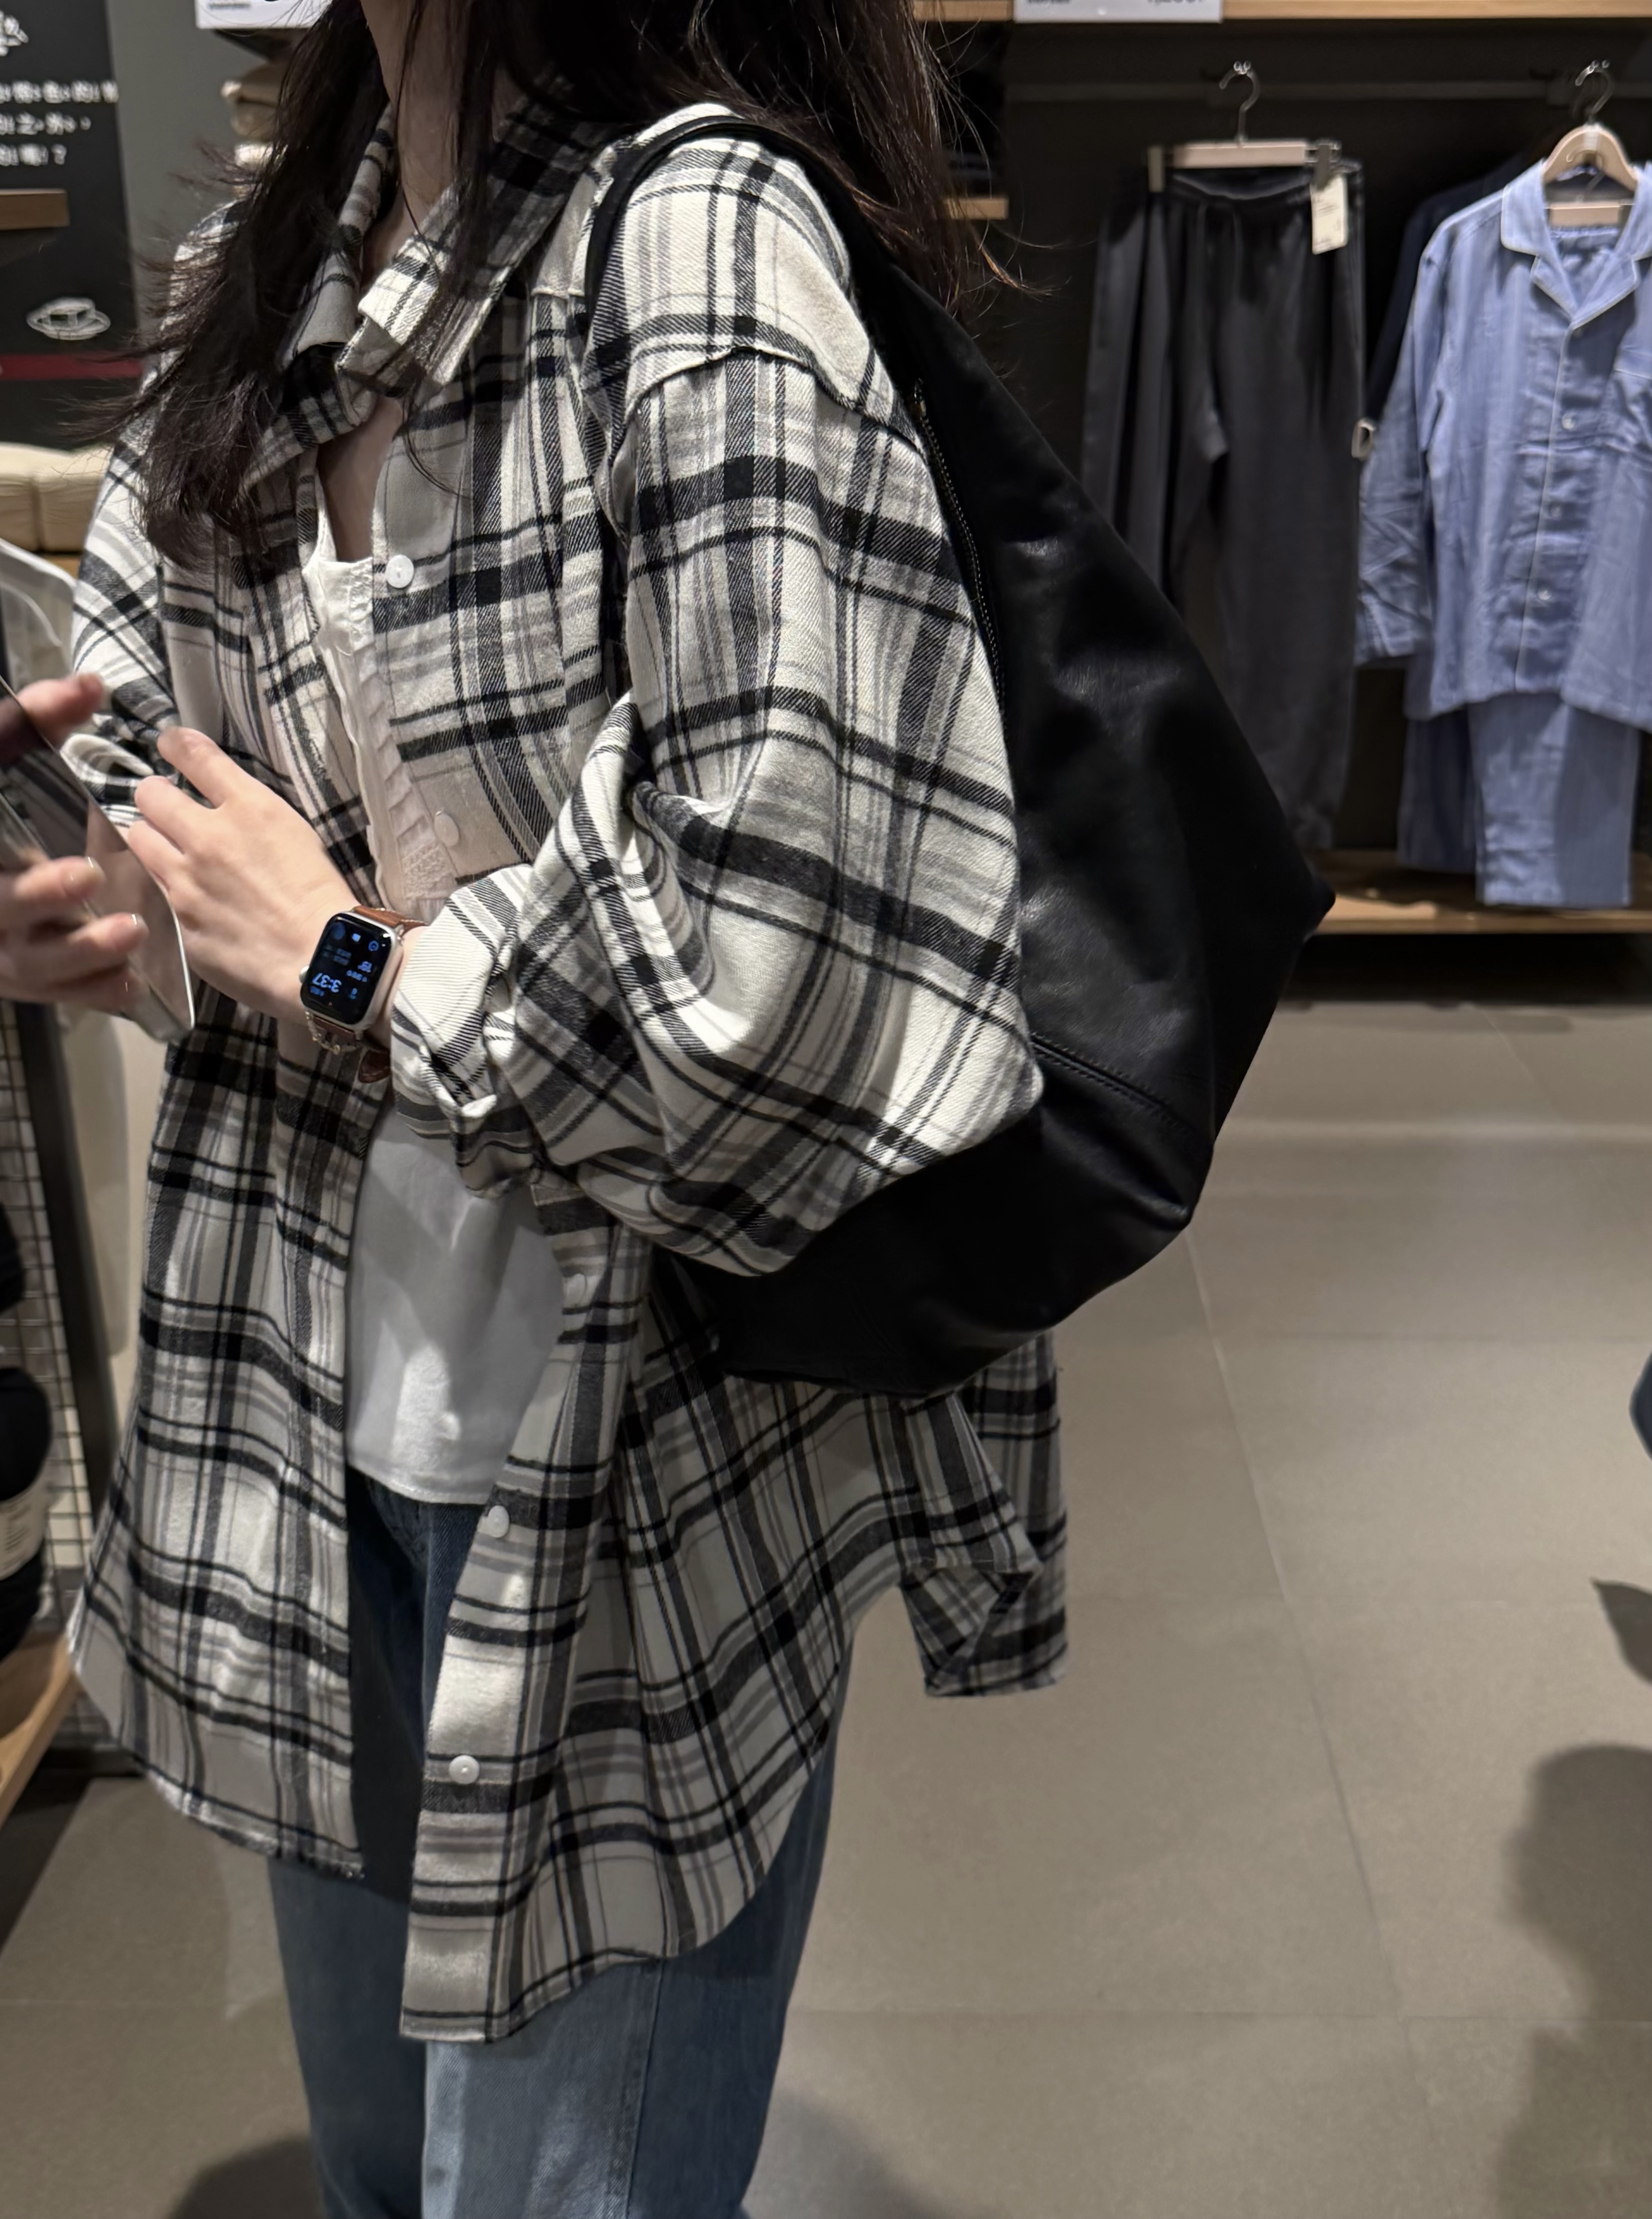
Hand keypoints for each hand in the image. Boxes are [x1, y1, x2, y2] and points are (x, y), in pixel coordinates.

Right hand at [0, 673, 149, 1015]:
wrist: (14, 873)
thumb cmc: (5, 816)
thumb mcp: (5, 757)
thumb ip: (36, 720)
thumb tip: (89, 685)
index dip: (35, 877)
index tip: (81, 864)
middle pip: (4, 910)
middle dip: (44, 898)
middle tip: (92, 879)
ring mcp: (4, 949)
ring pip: (34, 965)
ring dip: (80, 952)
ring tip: (131, 932)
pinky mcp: (32, 979)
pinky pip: (61, 994)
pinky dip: (93, 990)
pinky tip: (132, 982)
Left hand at [128, 727, 354, 1023]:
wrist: (324, 961)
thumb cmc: (324, 897)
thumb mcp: (297, 834)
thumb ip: (252, 814)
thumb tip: (223, 804)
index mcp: (249, 808)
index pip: (194, 755)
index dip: (176, 744)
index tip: (170, 744)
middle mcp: (208, 837)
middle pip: (151, 794)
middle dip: (155, 795)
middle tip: (163, 803)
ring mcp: (186, 882)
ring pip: (138, 839)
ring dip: (149, 836)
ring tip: (163, 847)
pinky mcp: (179, 921)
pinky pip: (155, 891)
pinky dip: (165, 887)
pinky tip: (187, 896)